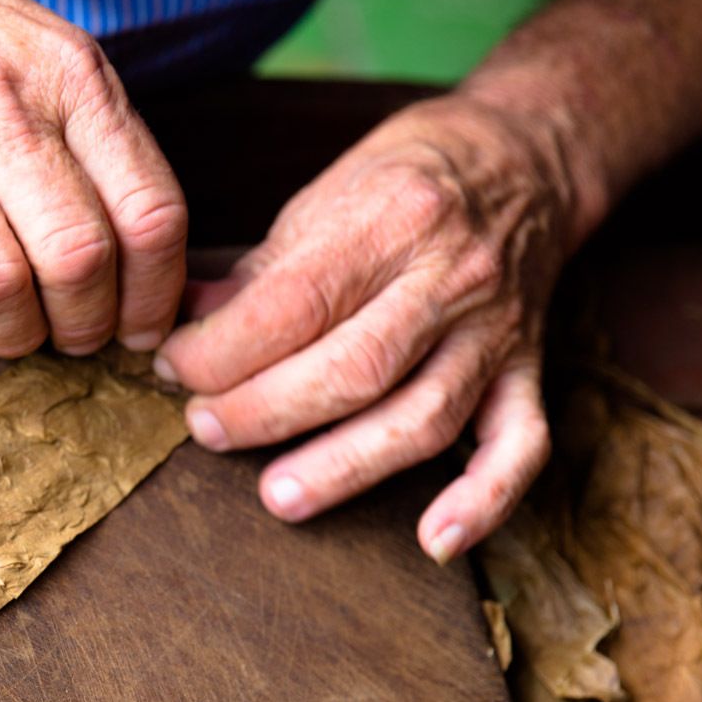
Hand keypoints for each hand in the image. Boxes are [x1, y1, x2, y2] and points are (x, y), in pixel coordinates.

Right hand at [0, 0, 187, 356]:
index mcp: (73, 79)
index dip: (155, 296)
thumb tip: (144, 260)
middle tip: (68, 336)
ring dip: (7, 332)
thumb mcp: (48, 52)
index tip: (141, 329)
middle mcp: (6, 108)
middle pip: (78, 261)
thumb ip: (97, 141)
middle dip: (82, 327)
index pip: (150, 213)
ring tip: (3, 327)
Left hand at [151, 94, 579, 562]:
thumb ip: (258, 270)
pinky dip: (482, 500)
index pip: (297, 303)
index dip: (223, 349)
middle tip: (204, 429)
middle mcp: (450, 278)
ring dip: (345, 467)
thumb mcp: (326, 194)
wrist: (526, 160)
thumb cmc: (408, 179)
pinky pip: (519, 447)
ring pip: (423, 417)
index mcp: (392, 220)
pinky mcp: (528, 373)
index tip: (173, 369)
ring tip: (277, 497)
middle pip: (355, 369)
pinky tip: (433, 542)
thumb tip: (180, 325)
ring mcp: (494, 333)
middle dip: (266, 410)